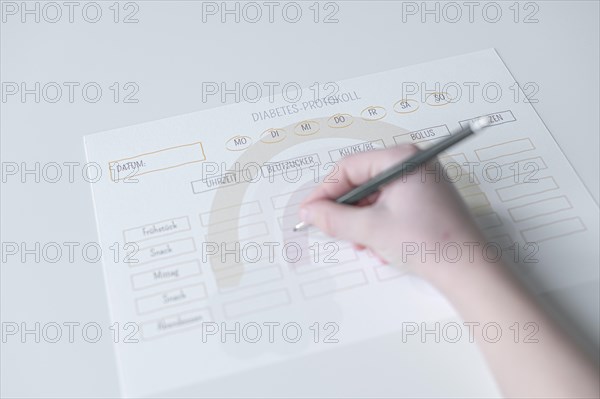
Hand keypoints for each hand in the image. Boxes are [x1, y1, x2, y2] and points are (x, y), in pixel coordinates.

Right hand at [299, 144, 484, 283]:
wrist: (468, 270)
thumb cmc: (427, 241)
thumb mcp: (371, 229)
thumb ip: (334, 218)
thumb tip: (309, 212)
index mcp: (401, 158)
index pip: (349, 167)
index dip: (325, 191)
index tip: (310, 212)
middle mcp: (412, 164)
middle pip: (362, 181)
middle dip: (346, 209)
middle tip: (331, 229)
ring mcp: (420, 182)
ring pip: (374, 197)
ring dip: (360, 221)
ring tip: (360, 244)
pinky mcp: (425, 201)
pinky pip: (390, 206)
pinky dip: (378, 224)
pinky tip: (379, 246)